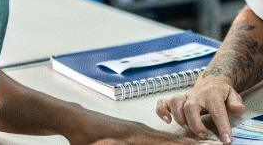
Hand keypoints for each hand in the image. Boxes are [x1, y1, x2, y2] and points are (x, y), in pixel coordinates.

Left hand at [69, 114, 198, 144]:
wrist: (75, 120)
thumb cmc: (83, 138)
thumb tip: (150, 140)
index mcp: (135, 138)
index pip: (169, 144)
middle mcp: (141, 131)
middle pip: (174, 140)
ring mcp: (138, 130)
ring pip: (168, 138)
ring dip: (187, 143)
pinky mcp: (134, 131)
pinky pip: (159, 137)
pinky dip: (173, 140)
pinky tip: (179, 142)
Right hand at [155, 77, 245, 142]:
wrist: (212, 80)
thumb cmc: (221, 92)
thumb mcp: (233, 95)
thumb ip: (236, 102)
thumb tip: (239, 109)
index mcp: (212, 94)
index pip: (217, 112)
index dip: (222, 127)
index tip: (226, 140)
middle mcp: (196, 95)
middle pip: (191, 108)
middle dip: (196, 124)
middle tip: (204, 135)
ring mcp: (185, 97)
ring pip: (176, 104)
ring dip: (180, 119)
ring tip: (188, 128)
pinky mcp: (177, 100)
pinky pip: (163, 102)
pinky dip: (162, 111)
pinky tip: (167, 120)